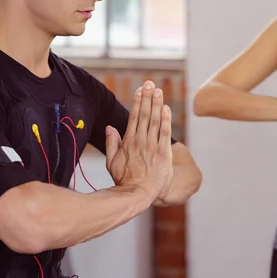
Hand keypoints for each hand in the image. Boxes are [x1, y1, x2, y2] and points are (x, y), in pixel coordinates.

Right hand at [105, 80, 172, 200]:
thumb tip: (110, 128)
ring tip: (158, 91)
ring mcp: (152, 146)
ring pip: (155, 121)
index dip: (137, 102)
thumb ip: (112, 143)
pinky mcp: (164, 153)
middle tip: (150, 83)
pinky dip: (166, 120)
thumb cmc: (124, 179)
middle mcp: (141, 141)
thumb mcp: (112, 162)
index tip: (140, 90)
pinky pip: (165, 133)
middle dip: (147, 97)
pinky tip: (166, 108)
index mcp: (128, 141)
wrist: (138, 194)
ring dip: (157, 104)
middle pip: (145, 115)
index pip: (134, 117)